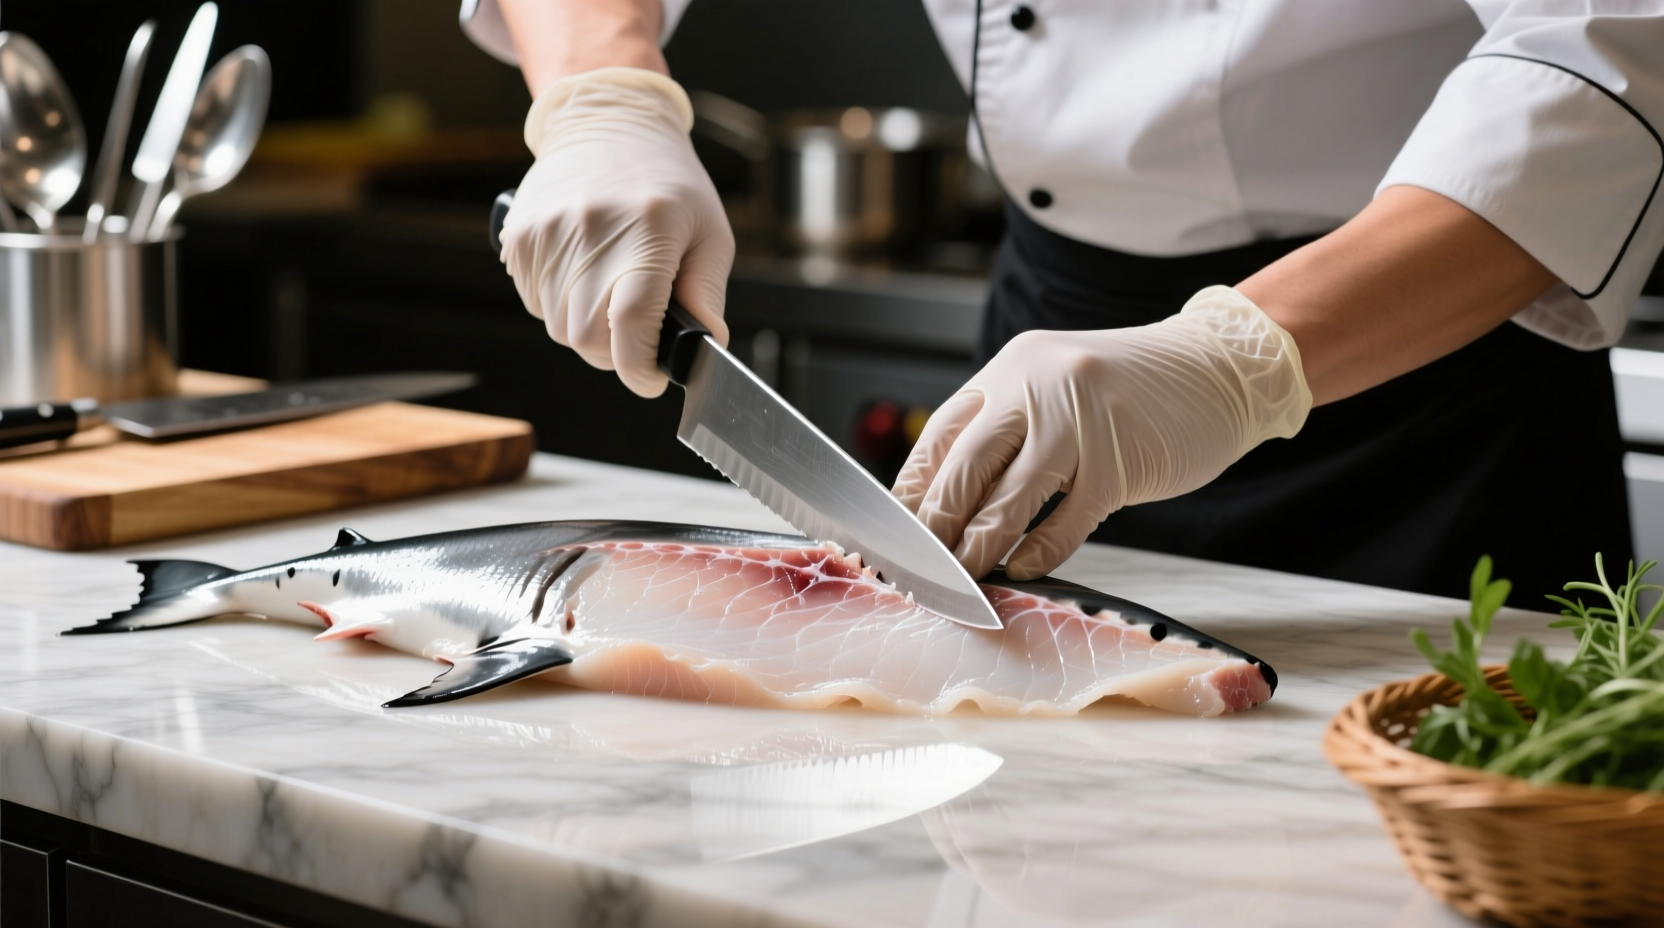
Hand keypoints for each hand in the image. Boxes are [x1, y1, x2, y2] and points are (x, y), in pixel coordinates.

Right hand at [500, 67, 732, 397]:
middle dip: (616, 353)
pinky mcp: (519, 236)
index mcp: (647, 233)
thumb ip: (706, 295)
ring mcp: (547, 234)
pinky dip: (560, 306)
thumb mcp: (710, 233)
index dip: (641, 367)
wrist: (609, 121)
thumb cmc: (669, 182)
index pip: (631, 325)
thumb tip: (705, 347)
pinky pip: (535, 302)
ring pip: (558, 328)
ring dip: (587, 330)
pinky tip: (583, 274)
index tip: (651, 378)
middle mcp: (591, 232)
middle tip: (637, 334)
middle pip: (588, 339)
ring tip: (610, 291)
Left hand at [893, 286, 1311, 580]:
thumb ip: (1005, 429)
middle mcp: (1037, 389)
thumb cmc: (1130, 389)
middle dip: (934, 530)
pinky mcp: (1118, 464)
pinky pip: (1064, 523)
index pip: (938, 438)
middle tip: (920, 570)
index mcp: (1010, 369)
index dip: (912, 493)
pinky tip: (1022, 569)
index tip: (895, 536)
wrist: (1218, 368)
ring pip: (1005, 502)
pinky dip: (1036, 553)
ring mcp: (1078, 426)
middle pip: (962, 472)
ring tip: (962, 580)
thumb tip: (945, 502)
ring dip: (976, 550)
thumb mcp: (1053, 386)